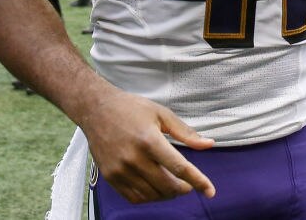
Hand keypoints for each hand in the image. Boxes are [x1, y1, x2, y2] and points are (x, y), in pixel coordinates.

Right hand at [78, 88, 215, 204]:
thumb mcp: (161, 113)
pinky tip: (155, 189)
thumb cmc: (131, 108)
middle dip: (183, 189)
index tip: (210, 191)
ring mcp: (120, 169)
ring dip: (167, 194)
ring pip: (152, 194)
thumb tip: (209, 145)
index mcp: (149, 140)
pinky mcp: (110, 177)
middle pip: (167, 185)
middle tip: (188, 184)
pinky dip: (150, 197)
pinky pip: (134, 197)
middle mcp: (134, 158)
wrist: (95, 109)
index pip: (179, 167)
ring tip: (172, 185)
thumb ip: (186, 133)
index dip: (198, 181)